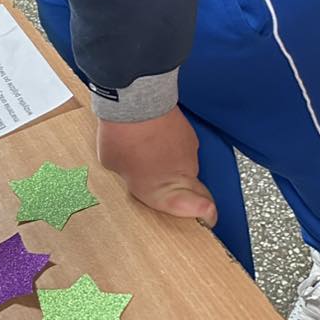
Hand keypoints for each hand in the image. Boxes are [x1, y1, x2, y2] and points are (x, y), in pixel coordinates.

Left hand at [96, 107, 216, 226]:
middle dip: (175, 184)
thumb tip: (132, 168)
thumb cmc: (122, 137)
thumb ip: (130, 174)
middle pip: (188, 188)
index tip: (206, 215)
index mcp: (164, 192)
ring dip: (169, 159)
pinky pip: (182, 146)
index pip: (198, 211)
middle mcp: (184, 176)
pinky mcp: (190, 135)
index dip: (203, 213)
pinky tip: (152, 132)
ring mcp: (190, 154)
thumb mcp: (114, 164)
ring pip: (183, 164)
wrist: (136, 104)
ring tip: (146, 146)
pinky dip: (170, 142)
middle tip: (153, 171)